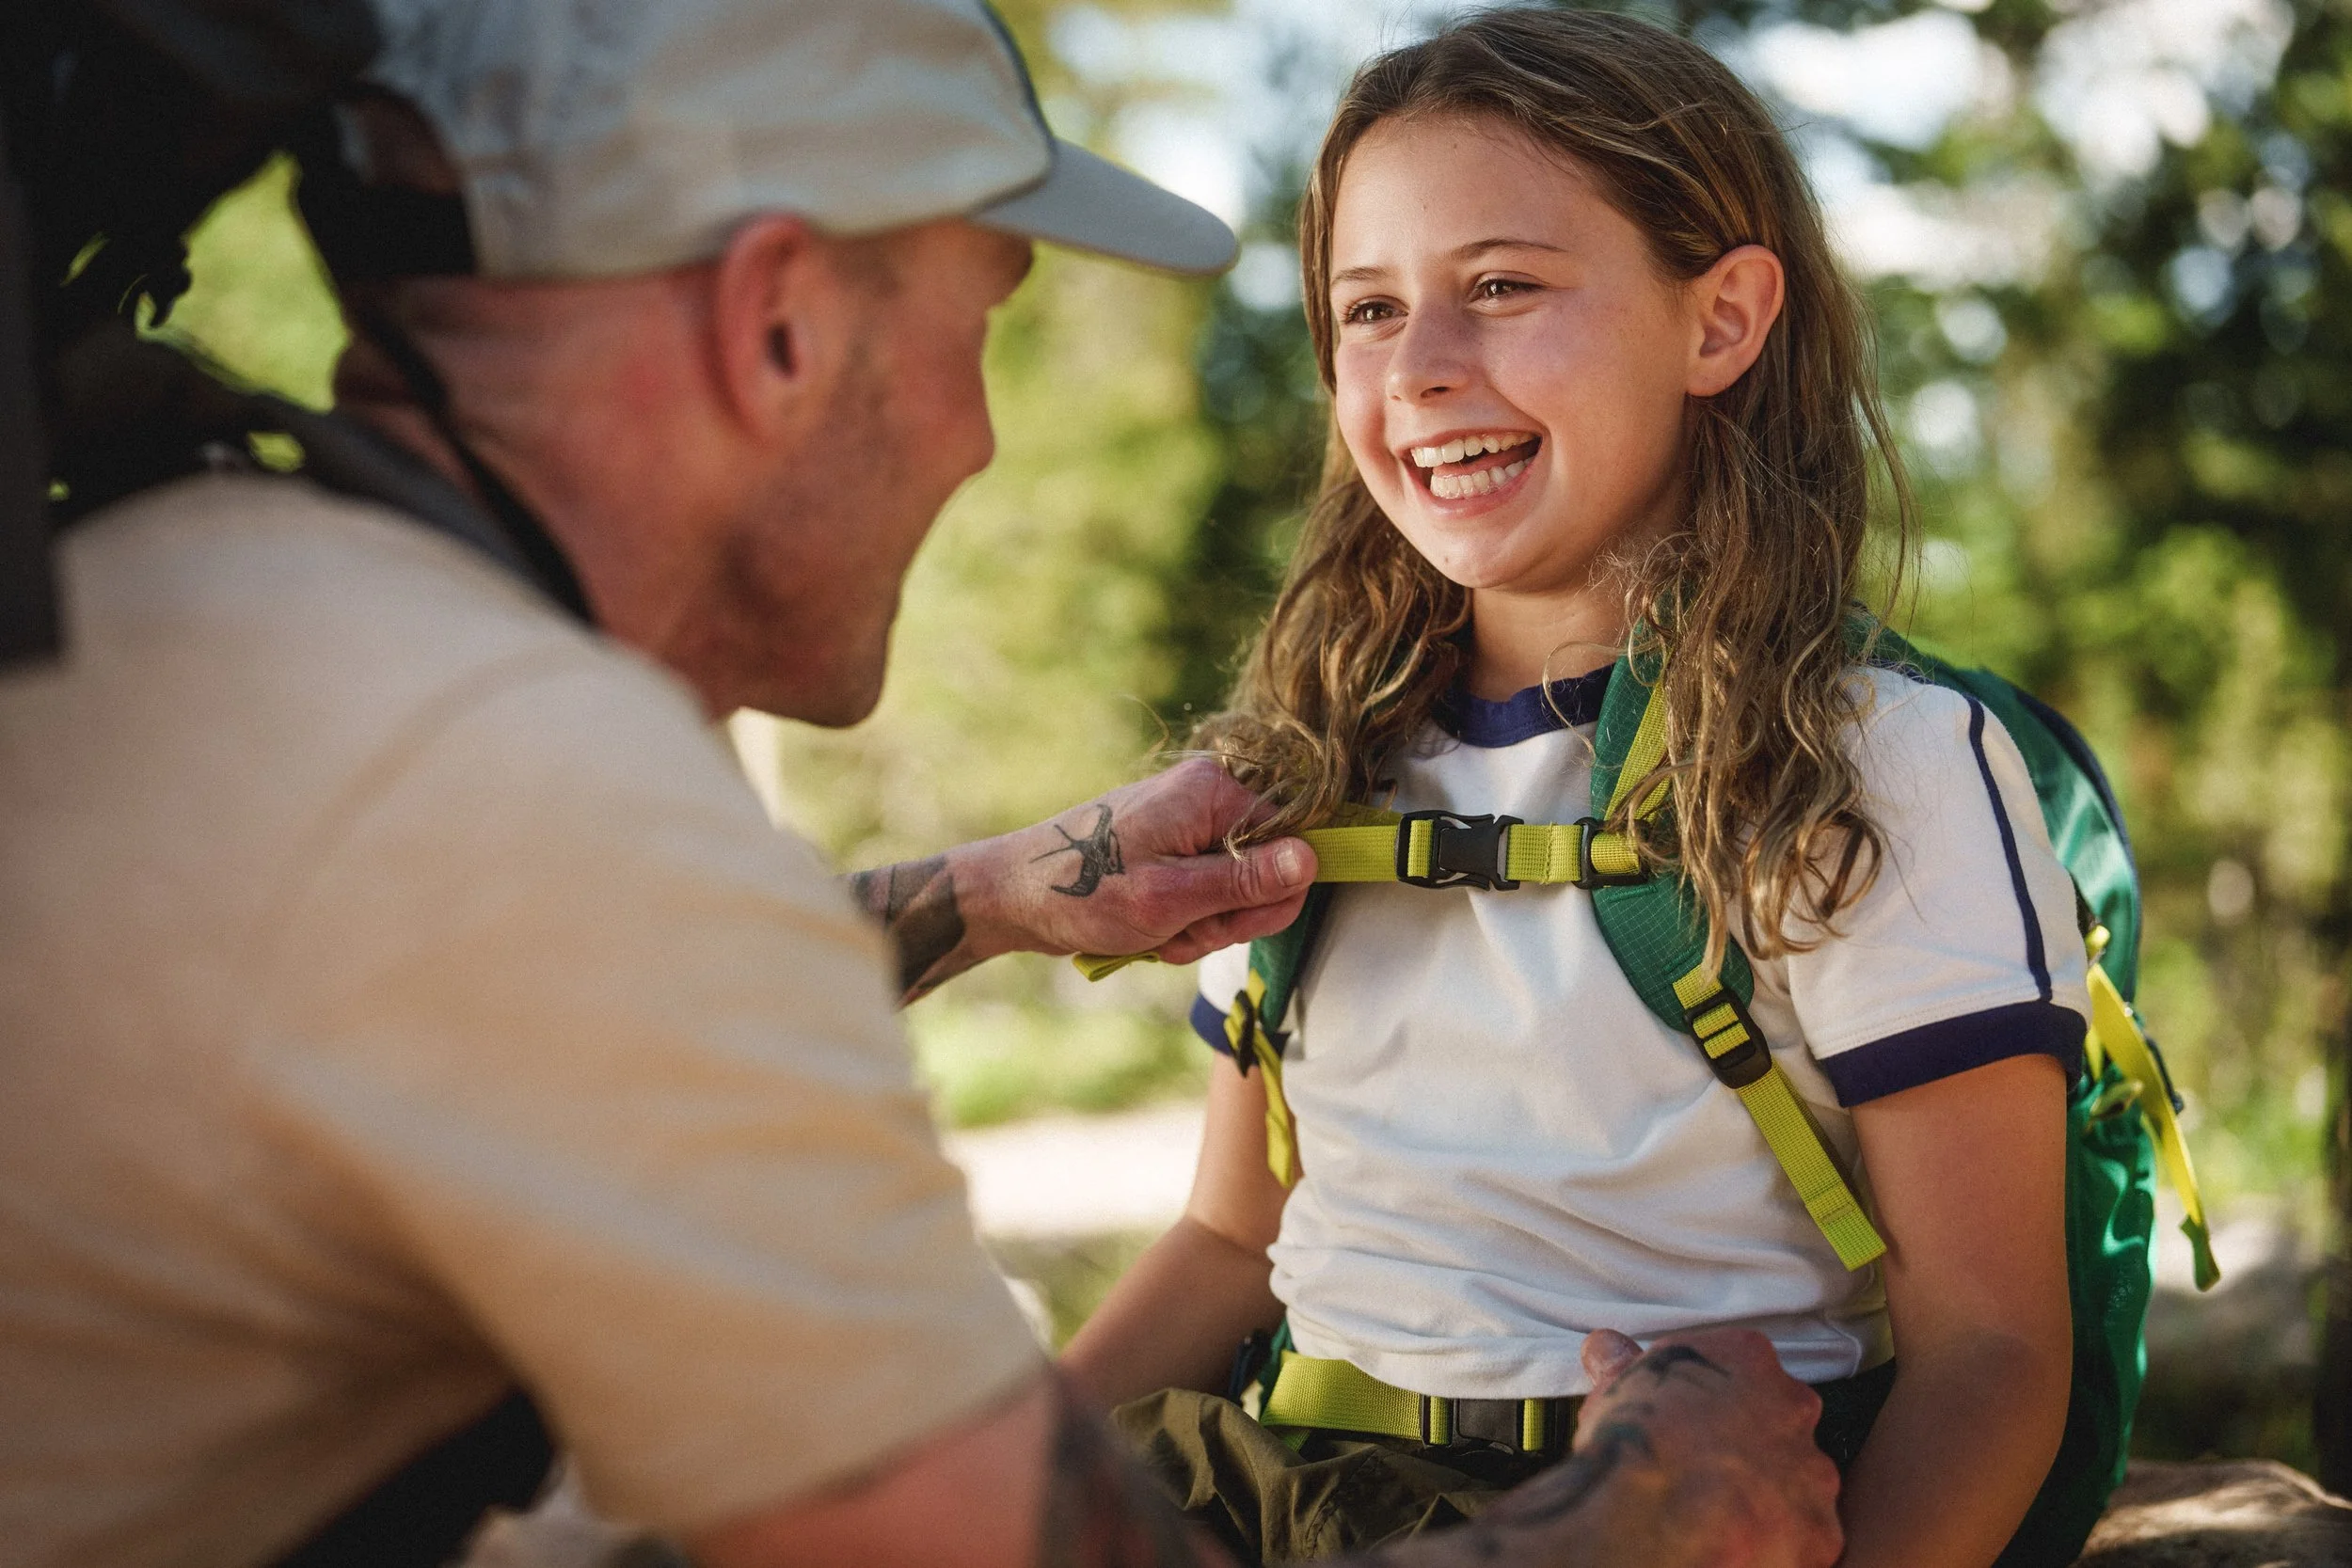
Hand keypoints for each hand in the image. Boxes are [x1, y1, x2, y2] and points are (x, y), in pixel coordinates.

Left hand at [984, 759, 1317, 964]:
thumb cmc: (1083, 892)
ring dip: (1198, 927)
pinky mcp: (1171, 848)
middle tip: (1175, 931)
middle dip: (1224, 919)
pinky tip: (1146, 930)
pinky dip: (1180, 923)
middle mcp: (1205, 797)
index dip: (1265, 897)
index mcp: (1211, 792)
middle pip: (1264, 874)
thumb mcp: (1172, 898)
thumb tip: (1313, 859)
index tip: (1219, 923)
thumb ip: (1245, 881)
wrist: (1012, 895)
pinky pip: (1203, 895)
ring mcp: (1187, 823)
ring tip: (1154, 931)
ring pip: (1232, 894)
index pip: (1292, 845)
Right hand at [1557, 1329, 1843, 1567]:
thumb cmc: (1636, 1442)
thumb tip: (1606, 1349)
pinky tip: (1736, 1545)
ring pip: (1798, 1482)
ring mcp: (1814, 1472)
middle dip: (1749, 1445)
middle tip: (1705, 1469)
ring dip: (1767, 1496)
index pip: (1742, 1365)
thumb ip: (1623, 1366)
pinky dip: (1776, 1543)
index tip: (1690, 1417)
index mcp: (1747, 1359)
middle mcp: (1793, 1408)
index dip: (1713, 1396)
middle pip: (1780, 1422)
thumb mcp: (1618, 1390)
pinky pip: (1804, 1538)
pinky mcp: (1819, 1532)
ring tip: (1718, 1515)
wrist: (1656, 1515)